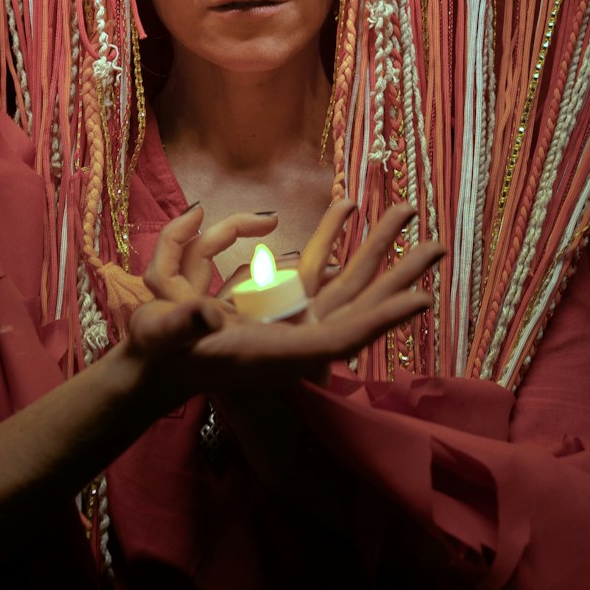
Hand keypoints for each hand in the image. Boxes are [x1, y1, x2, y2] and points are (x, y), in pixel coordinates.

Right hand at [124, 199, 442, 410]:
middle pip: (358, 311)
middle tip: (437, 246)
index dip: (382, 322)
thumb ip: (183, 323)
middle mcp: (294, 345)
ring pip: (347, 296)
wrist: (152, 367)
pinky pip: (324, 287)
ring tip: (406, 223)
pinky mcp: (282, 318)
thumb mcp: (164, 334)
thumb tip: (204, 314)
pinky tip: (357, 241)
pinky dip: (344, 264)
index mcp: (276, 353)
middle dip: (398, 279)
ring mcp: (291, 331)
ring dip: (378, 260)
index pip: (342, 340)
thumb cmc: (157, 350)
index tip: (421, 300)